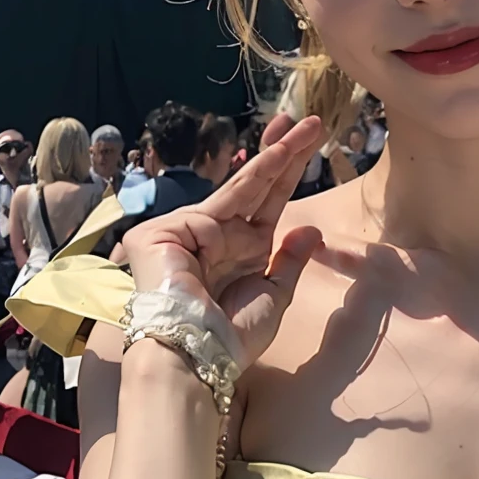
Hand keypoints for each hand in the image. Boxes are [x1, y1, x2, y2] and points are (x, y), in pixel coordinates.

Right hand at [123, 115, 324, 369]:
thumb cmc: (232, 337)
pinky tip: (279, 155)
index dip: (287, 177)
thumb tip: (309, 229)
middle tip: (311, 121)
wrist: (195, 357)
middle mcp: (215, 236)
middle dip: (284, 154)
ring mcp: (188, 230)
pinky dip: (254, 176)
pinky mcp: (167, 230)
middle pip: (255, 189)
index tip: (310, 147)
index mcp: (238, 253)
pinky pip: (221, 201)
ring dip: (276, 155)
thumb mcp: (273, 296)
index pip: (267, 206)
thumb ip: (289, 261)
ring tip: (305, 127)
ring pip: (242, 187)